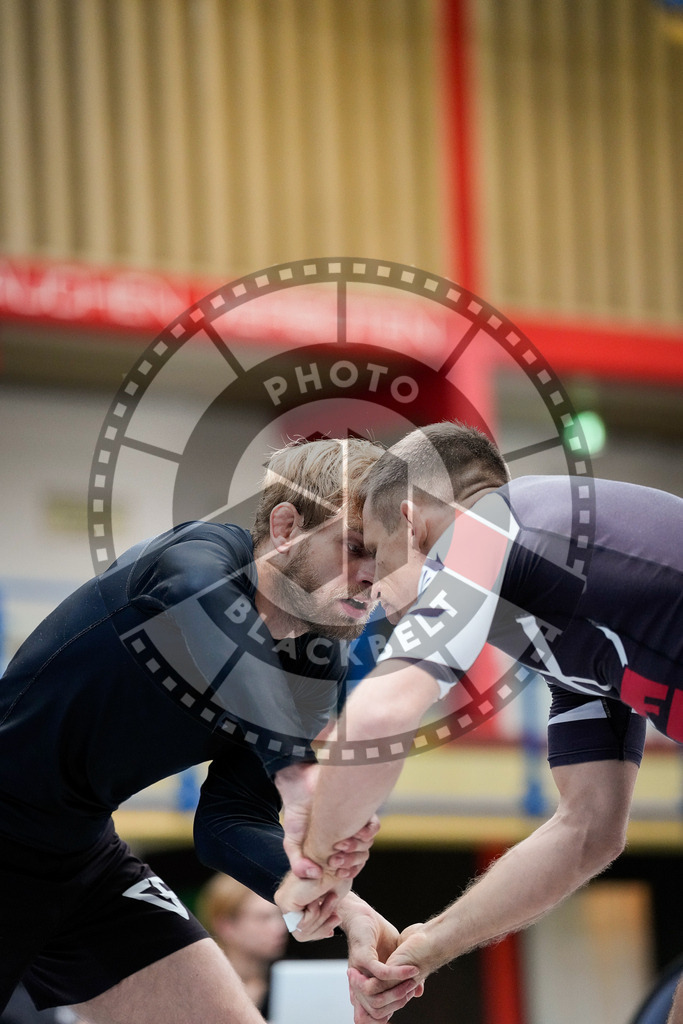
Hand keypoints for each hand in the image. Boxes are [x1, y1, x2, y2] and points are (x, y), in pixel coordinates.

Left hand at [274, 870, 351, 942]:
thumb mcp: (333, 901)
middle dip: (323, 927)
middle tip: (337, 915)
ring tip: (331, 901)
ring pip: (302, 932)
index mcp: (297, 900)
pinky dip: (314, 914)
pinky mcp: (284, 902)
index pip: (304, 930)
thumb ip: (326, 917)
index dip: (321, 931)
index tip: (336, 920)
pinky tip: (317, 897)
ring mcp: (283, 901)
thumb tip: (327, 934)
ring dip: (322, 919)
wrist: (335, 861)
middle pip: (302, 934)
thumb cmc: (336, 875)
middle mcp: (287, 901)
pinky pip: (301, 925)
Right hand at [275, 763, 380, 880]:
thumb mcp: (292, 844)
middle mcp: (347, 838)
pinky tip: (354, 833)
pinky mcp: (360, 811)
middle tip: (334, 860)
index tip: (338, 873)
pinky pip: (373, 827)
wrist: (299, 789)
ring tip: (339, 845)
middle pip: (361, 858)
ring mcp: (355, 825)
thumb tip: (316, 876)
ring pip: (367, 845)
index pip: (351, 868)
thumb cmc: (296, 815)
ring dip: (356, 850)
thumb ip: (299, 864)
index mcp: (334, 849)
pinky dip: (367, 834)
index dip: (348, 873)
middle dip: (350, 863)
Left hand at [339, 894, 423, 1023]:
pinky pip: (381, 973)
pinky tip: (411, 969)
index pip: (373, 1013)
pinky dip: (399, 973)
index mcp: (366, 985)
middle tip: (413, 989)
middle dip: (397, 1002)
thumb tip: (415, 995)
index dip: (388, 1013)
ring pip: (377, 994)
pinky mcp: (363, 957)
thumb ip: (398, 978)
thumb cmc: (378, 936)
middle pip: (375, 1008)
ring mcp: (360, 970)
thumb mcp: (392, 960)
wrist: (364, 914)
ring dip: (399, 989)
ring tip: (413, 980)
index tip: (407, 1001)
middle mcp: (360, 981)